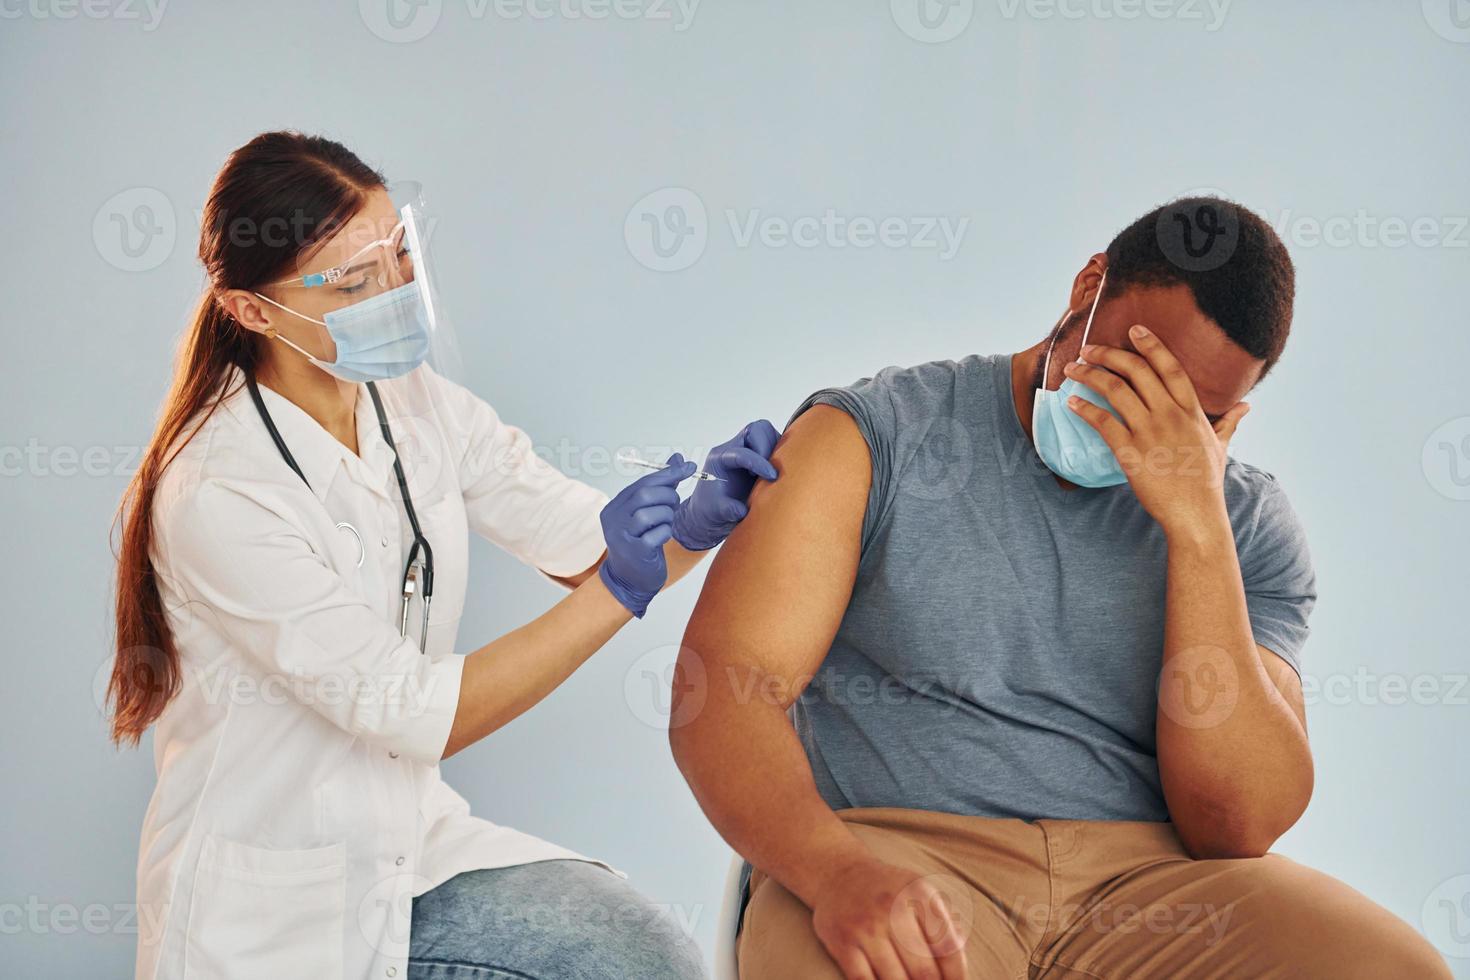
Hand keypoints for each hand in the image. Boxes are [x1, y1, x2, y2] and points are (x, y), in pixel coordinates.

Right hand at [598, 454, 696, 616]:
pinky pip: (657, 533)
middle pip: (645, 494)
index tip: (690, 467)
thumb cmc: (642, 543)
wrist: (631, 580)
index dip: (669, 474)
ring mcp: (621, 535)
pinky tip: (661, 538)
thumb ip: (662, 486)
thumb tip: (678, 459)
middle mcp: (613, 518)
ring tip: (665, 524)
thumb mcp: (650, 513)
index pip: (643, 482)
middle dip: (668, 497)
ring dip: (667, 516)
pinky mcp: (634, 551)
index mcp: (615, 506)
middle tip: (674, 506)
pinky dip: (665, 532)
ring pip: (651, 513)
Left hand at [671, 420, 780, 550]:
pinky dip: (781, 452)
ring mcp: (747, 450)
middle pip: (755, 430)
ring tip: (775, 471)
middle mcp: (733, 449)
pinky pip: (774, 443)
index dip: (758, 462)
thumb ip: (728, 510)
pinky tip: (778, 470)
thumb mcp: (716, 513)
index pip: (741, 452)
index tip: (771, 476)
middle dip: (767, 447)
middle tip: (772, 471)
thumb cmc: (712, 510)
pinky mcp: (759, 455)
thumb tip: (741, 510)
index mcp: (719, 459)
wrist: (713, 514)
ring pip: (767, 432)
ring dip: (776, 448)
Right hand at [809, 856, 968, 979]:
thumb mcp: (922, 892)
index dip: (956, 975)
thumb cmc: (891, 890)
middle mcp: (891, 908)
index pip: (948, 948)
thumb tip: (957, 970)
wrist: (839, 874)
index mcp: (918, 893)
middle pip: (924, 971)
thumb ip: (946, 925)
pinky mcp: (842, 943)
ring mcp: (865, 927)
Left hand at [1063, 324, 1248, 533]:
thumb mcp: (1220, 446)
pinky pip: (1104, 422)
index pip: (1171, 367)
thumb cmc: (1206, 482)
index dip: (1152, 345)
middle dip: (1109, 354)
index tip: (1134, 329)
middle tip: (1089, 348)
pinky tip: (1072, 402)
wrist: (1196, 514)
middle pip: (1138, 371)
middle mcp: (1171, 415)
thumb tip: (1247, 405)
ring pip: (1116, 391)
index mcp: (1191, 411)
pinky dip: (1085, 409)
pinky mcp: (1131, 452)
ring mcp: (1150, 432)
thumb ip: (1229, 422)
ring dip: (1090, 375)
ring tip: (1073, 369)